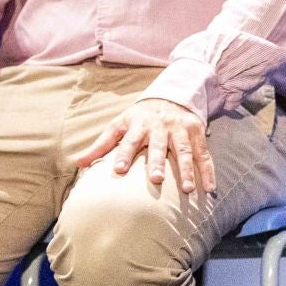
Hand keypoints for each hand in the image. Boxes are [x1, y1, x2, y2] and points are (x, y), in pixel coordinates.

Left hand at [78, 98, 213, 192]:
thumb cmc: (139, 118)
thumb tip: (76, 163)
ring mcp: (181, 130)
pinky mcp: (197, 133)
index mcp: (139, 124)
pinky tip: (210, 188)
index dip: (124, 154)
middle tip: (156, 179)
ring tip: (188, 189)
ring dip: (186, 170)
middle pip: (160, 145)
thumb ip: (100, 145)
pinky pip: (204, 155)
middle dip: (158, 162)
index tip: (119, 170)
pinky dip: (208, 171)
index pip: (130, 140)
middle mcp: (161, 126)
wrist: (171, 96)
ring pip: (185, 151)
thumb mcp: (119, 125)